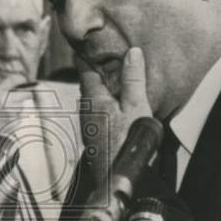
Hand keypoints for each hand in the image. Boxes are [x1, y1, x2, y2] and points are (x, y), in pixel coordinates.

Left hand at [78, 46, 152, 185]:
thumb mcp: (135, 106)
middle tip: (103, 55)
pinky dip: (105, 103)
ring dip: (101, 88)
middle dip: (95, 70)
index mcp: (93, 99)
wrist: (118, 178)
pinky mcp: (95, 137)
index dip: (86, 54)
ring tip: (113, 77)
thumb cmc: (126, 144)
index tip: (86, 42)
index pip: (85, 69)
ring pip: (93, 100)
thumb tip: (132, 53)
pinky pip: (98, 113)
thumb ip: (133, 79)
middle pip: (88, 84)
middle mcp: (87, 111)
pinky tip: (117, 106)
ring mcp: (89, 126)